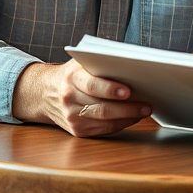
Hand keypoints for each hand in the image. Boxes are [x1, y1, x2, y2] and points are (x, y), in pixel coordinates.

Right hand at [12, 60, 150, 137]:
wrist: (45, 92)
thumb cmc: (73, 74)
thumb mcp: (82, 61)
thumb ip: (102, 61)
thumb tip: (131, 64)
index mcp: (71, 78)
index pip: (92, 85)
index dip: (111, 89)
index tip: (129, 91)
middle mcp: (69, 99)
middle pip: (102, 107)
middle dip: (127, 108)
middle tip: (147, 105)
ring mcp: (72, 117)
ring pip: (104, 121)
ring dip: (128, 117)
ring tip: (144, 111)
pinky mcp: (76, 130)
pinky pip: (103, 130)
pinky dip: (120, 124)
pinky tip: (132, 118)